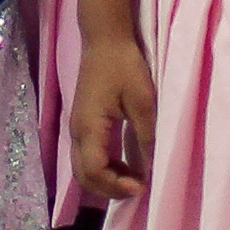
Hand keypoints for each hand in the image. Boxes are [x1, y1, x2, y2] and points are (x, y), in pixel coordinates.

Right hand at [71, 30, 155, 203]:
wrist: (105, 39)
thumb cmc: (124, 66)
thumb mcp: (142, 101)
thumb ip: (146, 136)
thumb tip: (151, 168)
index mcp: (89, 127)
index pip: (94, 171)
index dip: (115, 186)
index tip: (142, 186)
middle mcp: (77, 131)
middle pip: (83, 176)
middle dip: (109, 190)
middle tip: (138, 190)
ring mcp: (77, 127)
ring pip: (83, 169)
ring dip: (107, 180)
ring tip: (135, 180)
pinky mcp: (82, 123)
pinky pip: (87, 157)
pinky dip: (104, 168)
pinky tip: (125, 166)